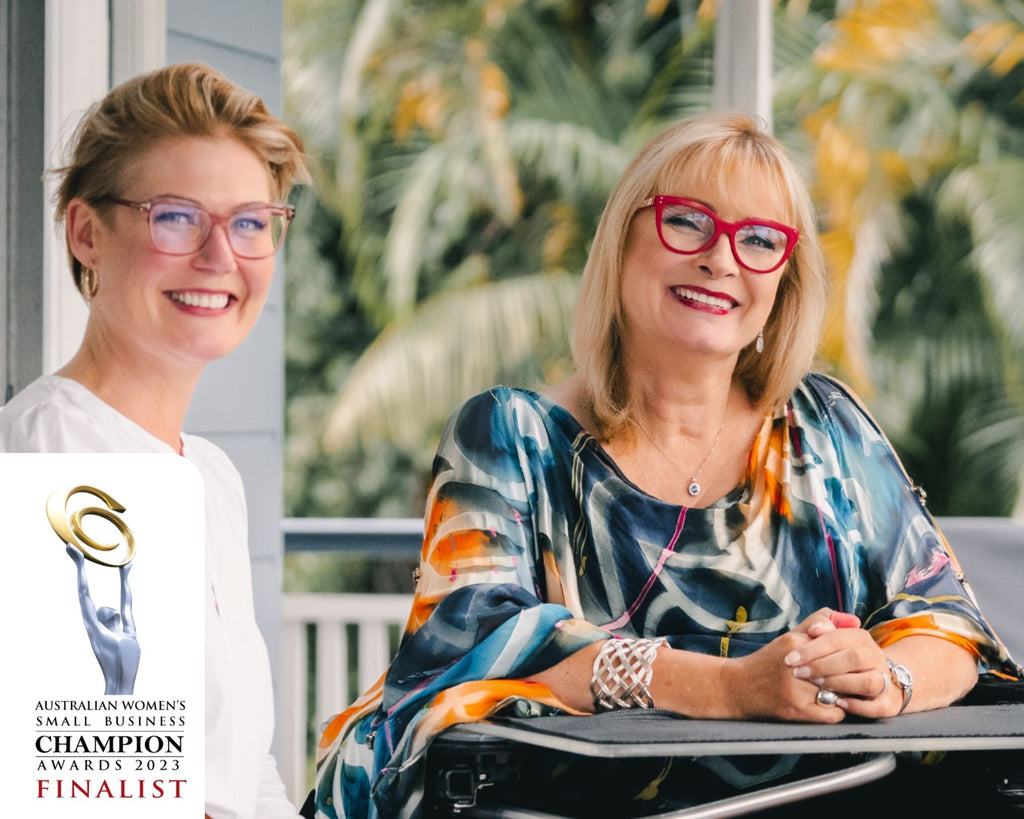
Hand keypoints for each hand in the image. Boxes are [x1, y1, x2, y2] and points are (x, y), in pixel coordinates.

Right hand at [724, 609, 851, 722]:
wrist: (737, 688)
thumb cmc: (768, 661)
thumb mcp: (790, 636)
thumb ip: (820, 622)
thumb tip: (854, 620)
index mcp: (795, 643)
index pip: (839, 645)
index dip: (852, 654)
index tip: (857, 660)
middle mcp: (796, 665)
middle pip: (842, 670)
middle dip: (854, 674)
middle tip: (860, 677)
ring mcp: (797, 690)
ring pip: (841, 693)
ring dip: (847, 694)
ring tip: (846, 691)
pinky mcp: (797, 712)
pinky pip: (834, 714)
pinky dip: (837, 711)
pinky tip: (831, 705)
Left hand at [782, 608, 902, 717]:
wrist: (873, 681)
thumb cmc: (840, 657)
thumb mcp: (829, 640)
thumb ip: (820, 626)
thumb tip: (816, 627)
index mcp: (860, 637)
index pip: (837, 638)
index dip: (812, 648)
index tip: (791, 659)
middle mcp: (875, 656)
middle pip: (854, 658)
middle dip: (823, 665)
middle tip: (800, 673)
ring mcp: (884, 679)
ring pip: (868, 682)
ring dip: (841, 684)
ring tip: (818, 686)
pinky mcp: (888, 702)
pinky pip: (877, 706)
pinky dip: (858, 706)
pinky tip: (839, 703)